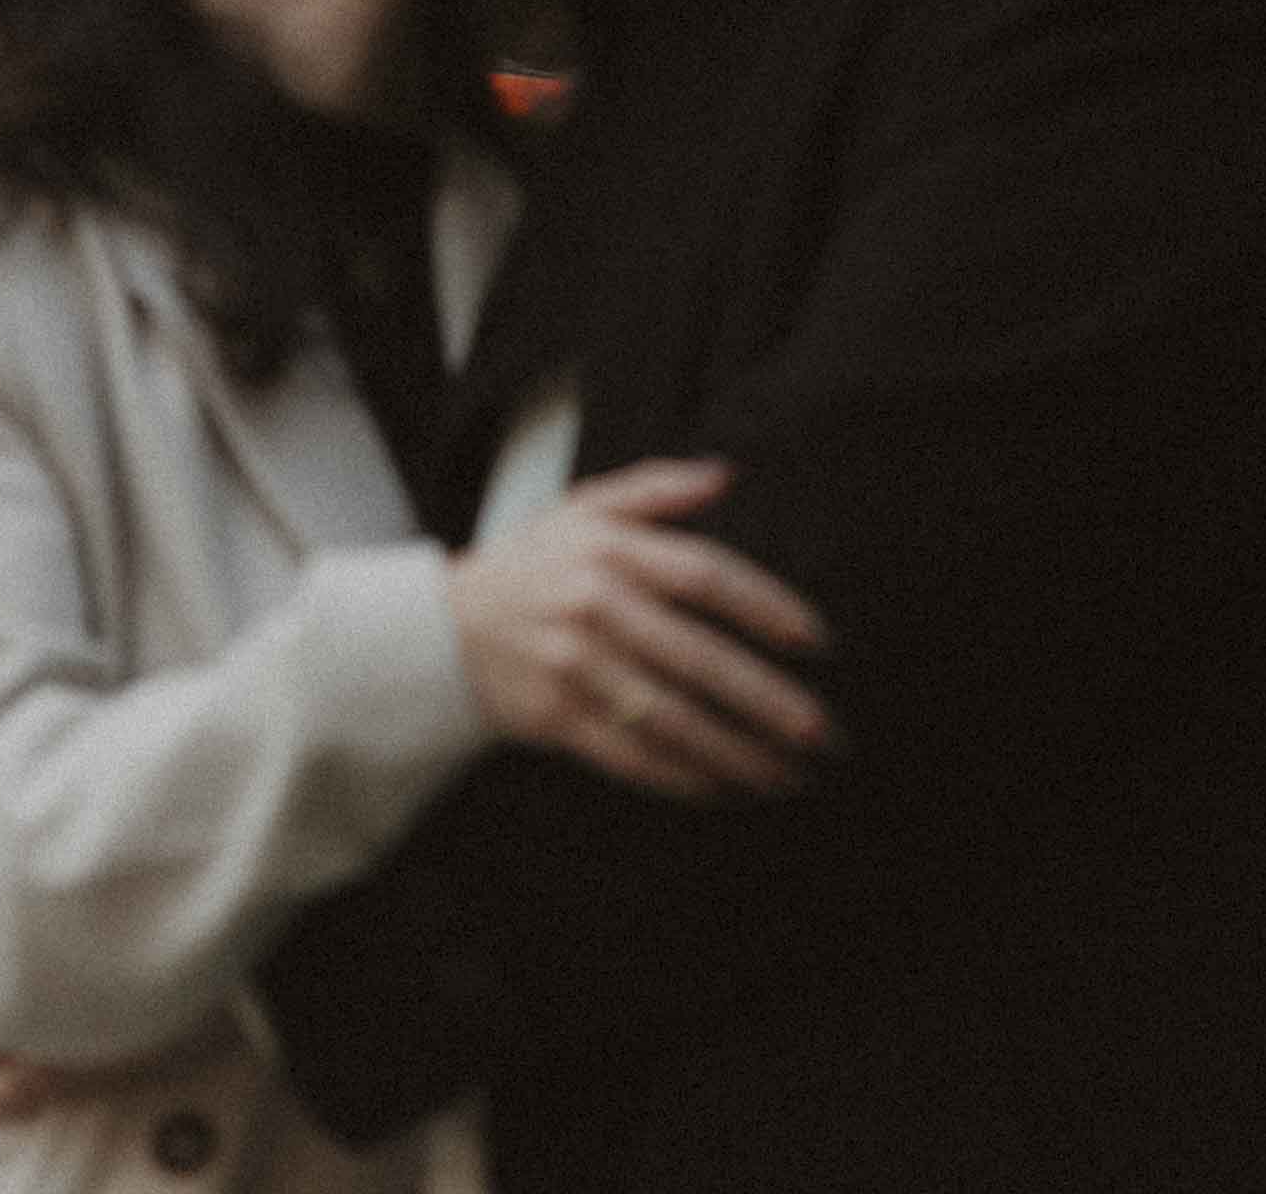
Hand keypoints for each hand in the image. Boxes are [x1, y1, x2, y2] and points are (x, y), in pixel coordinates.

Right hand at [445, 457, 834, 802]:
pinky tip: (727, 790)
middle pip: (696, 658)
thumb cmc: (531, 563)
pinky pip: (629, 756)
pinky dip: (681, 778)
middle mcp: (593, 607)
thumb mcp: (581, 507)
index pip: (704, 575)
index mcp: (609, 550)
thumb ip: (655, 487)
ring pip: (669, 718)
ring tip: (789, 776)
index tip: (818, 641)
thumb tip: (727, 475)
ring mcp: (572, 667)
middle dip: (766, 700)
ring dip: (736, 753)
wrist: (442, 629)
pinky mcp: (556, 718)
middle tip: (823, 731)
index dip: (765, 607)